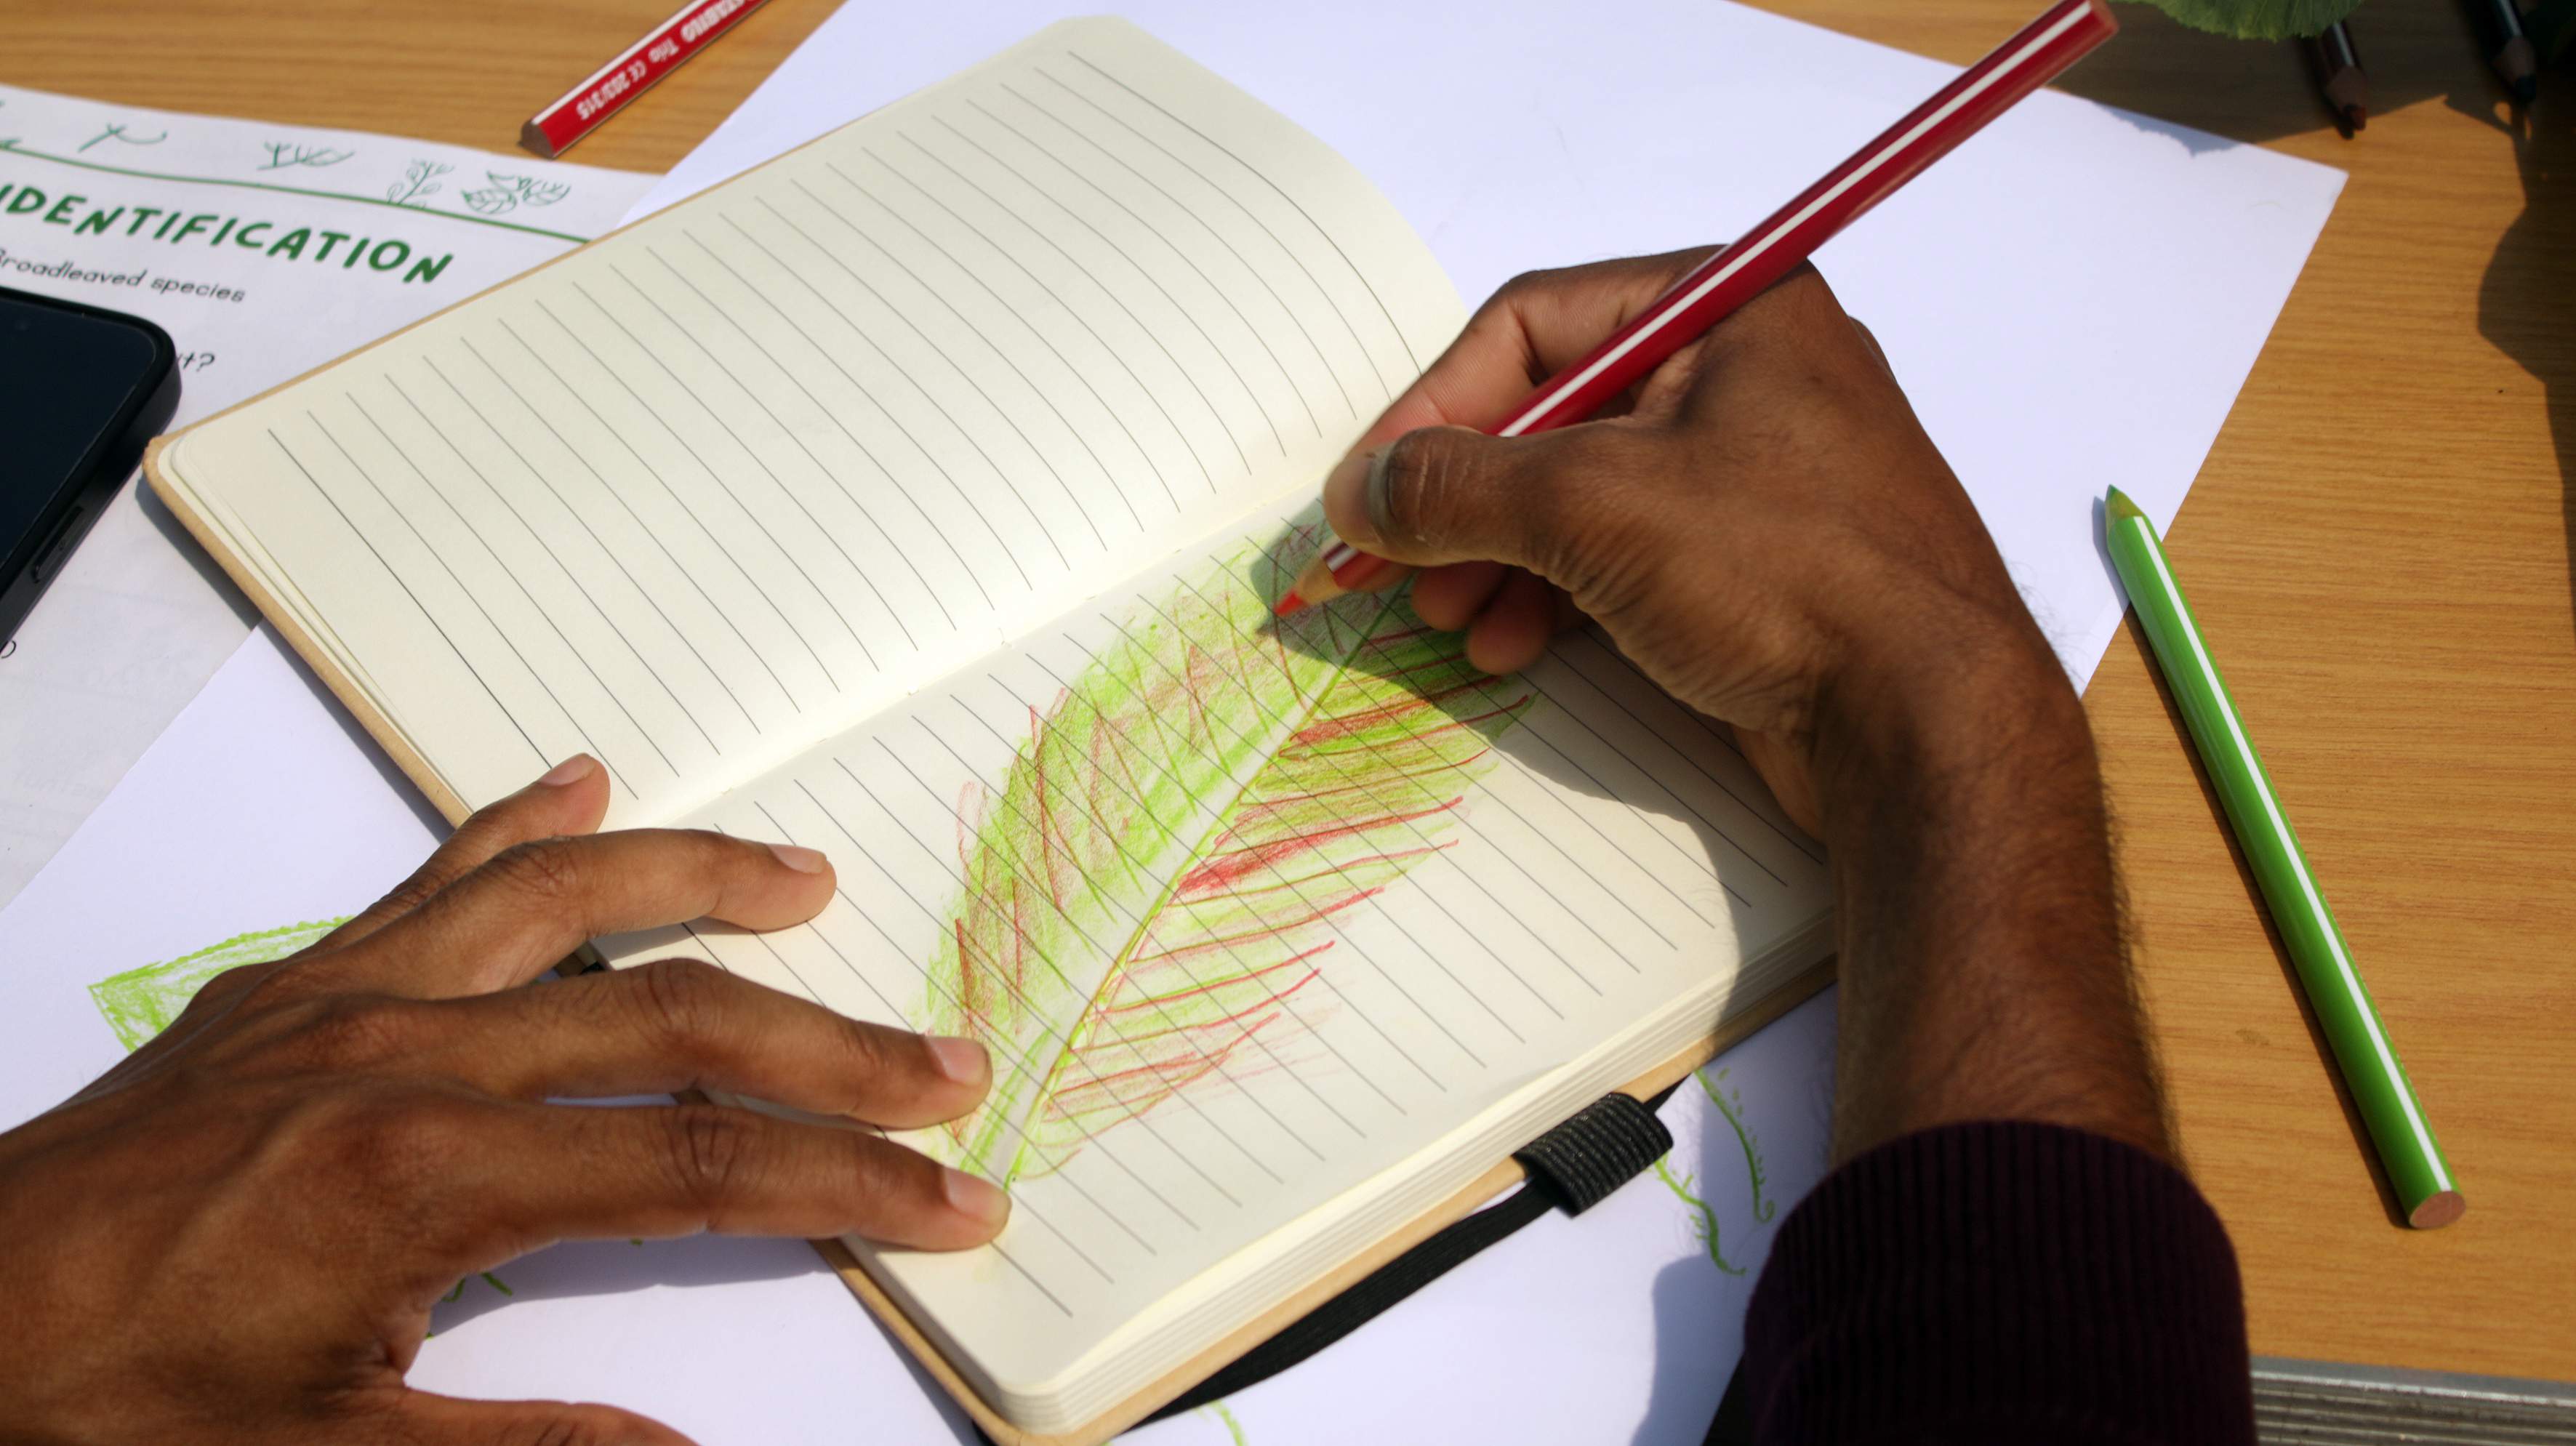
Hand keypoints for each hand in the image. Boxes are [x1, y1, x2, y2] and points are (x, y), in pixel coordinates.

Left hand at [0, 756, 1004, 1444]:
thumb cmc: (96, 1399)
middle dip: (833, 1051)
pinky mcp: (287, 985)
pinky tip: (576, 783)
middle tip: (946, 1068)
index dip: (844, 1182)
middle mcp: (401, 1057)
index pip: (697, 1166)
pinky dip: (514, 824)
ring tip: (810, 879)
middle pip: (676, 1021)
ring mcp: (343, 1000)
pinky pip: (426, 876)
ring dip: (704, 878)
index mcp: (424, 1178)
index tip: (945, 1196)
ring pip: (566, 902)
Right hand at [1335, 255, 2168, 1162]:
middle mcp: (1748, 371)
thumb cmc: (1785, 572)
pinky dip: (1560, 596)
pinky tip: (1514, 648)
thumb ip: (1458, 487)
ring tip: (1451, 621)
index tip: (1370, 487)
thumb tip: (1361, 491)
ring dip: (1501, 559)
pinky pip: (1631, 557)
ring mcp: (1760, 473)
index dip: (1436, 404)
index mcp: (1728, 305)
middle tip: (1399, 567)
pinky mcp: (1762, 565)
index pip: (1534, 323)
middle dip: (1466, 499)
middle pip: (1554, 414)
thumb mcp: (1591, 507)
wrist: (1927, 720)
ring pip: (1585, 496)